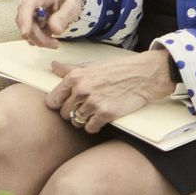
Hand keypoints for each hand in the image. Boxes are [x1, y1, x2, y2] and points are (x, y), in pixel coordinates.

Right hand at [15, 0, 82, 47]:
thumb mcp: (72, 5)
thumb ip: (63, 17)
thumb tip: (55, 30)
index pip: (28, 4)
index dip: (24, 19)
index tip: (26, 33)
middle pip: (26, 21)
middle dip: (39, 37)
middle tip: (55, 44)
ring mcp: (26, 9)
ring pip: (26, 29)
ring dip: (39, 39)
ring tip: (54, 41)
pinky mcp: (26, 18)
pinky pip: (28, 32)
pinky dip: (38, 38)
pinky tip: (48, 36)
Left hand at [44, 50, 175, 133]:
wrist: (143, 75)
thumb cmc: (117, 70)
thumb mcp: (91, 66)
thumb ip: (70, 70)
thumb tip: (54, 66)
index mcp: (75, 77)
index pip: (52, 99)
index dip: (57, 105)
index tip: (65, 105)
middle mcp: (81, 90)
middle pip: (64, 113)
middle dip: (71, 113)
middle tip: (83, 109)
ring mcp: (93, 102)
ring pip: (76, 122)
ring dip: (83, 121)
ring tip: (93, 113)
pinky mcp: (105, 113)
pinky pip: (90, 128)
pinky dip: (94, 127)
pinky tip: (100, 119)